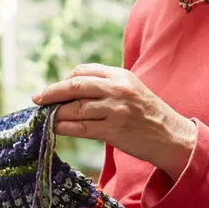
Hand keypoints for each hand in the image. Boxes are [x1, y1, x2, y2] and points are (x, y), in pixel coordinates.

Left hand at [33, 64, 197, 177]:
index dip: (65, 80)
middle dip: (52, 92)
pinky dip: (65, 128)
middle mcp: (117, 89)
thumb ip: (105, 85)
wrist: (171, 136)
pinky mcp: (114, 130)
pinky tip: (56, 129)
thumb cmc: (148, 113)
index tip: (54, 89)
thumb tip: (71, 88)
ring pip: (75, 109)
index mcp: (120, 75)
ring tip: (45, 118)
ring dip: (56, 114)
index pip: (84, 71)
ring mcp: (115, 110)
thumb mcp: (131, 89)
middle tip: (37, 99)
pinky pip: (81, 128)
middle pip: (75, 86)